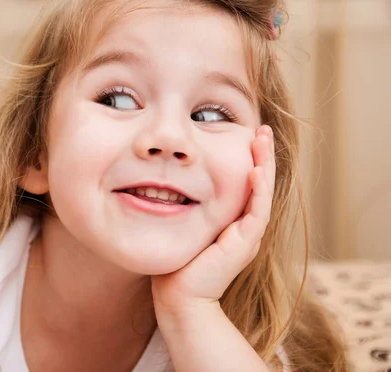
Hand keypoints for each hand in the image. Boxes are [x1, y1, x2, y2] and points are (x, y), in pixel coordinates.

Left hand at [152, 125, 275, 313]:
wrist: (179, 298)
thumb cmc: (176, 265)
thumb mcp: (184, 228)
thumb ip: (185, 209)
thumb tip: (164, 185)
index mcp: (233, 223)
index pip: (247, 185)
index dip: (250, 160)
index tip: (245, 134)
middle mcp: (244, 227)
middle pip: (260, 184)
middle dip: (261, 155)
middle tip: (261, 129)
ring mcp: (247, 236)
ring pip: (263, 193)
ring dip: (264, 165)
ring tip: (262, 138)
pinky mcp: (243, 244)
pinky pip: (256, 212)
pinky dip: (258, 190)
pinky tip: (254, 169)